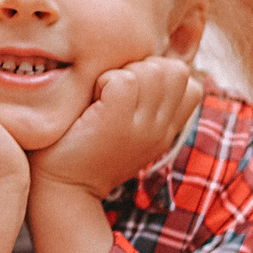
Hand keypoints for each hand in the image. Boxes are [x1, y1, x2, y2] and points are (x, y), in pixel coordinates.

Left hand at [29, 56, 202, 199]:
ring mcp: (144, 126)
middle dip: (142, 68)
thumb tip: (147, 63)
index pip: (190, 82)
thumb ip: (146, 101)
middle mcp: (163, 128)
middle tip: (111, 93)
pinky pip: (124, 79)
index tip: (130, 93)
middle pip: (175, 69)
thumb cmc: (84, 148)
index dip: (159, 74)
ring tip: (101, 99)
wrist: (63, 188)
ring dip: (122, 73)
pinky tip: (92, 103)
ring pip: (153, 70)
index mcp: (167, 129)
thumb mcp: (128, 127)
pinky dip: (103, 81)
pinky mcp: (119, 122)